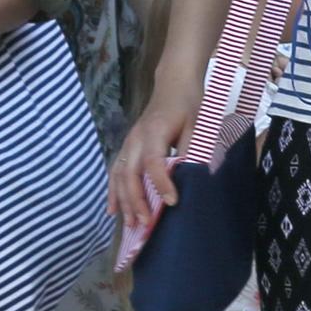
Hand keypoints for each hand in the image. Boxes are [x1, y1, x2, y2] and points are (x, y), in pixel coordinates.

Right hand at [112, 76, 202, 240]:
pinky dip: (113, 192)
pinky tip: (113, 211)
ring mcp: (128, 143)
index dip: (161, 183)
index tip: (172, 202)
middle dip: (137, 201)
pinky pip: (115, 172)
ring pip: (120, 176)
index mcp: (155, 132)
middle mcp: (136, 139)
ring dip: (124, 202)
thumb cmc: (188, 105)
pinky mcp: (126, 148)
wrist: (173, 85)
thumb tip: (192, 177)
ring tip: (130, 225)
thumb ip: (192, 149)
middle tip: (146, 224)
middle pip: (130, 173)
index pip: (154, 162)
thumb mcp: (197, 125)